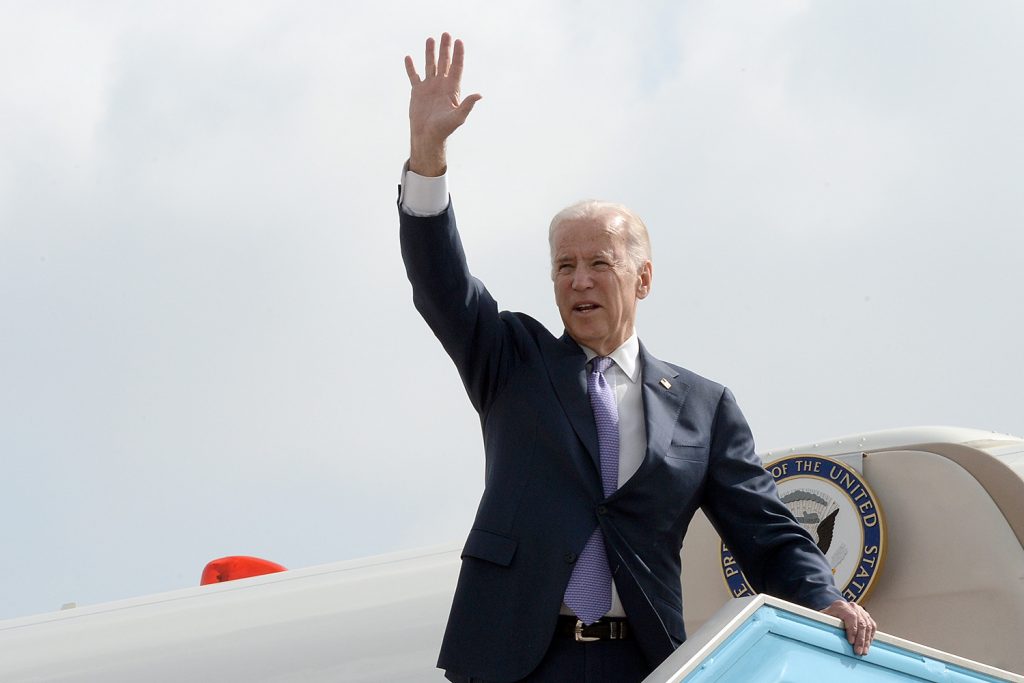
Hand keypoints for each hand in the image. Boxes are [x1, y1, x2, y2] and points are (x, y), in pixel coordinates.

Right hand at [404, 32, 481, 175]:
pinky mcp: (417, 92)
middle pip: (444, 63)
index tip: (459, 41)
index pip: (457, 68)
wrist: (427, 137)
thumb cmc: (444, 129)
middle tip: (446, 34)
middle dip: (445, 49)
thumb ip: (467, 105)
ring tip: (430, 39)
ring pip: (430, 65)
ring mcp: (429, 87)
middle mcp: (441, 86)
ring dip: (430, 53)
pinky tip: (409, 57)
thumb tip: (479, 95)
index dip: (458, 55)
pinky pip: (414, 76)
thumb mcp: (457, 117)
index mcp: (452, 89)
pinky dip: (411, 67)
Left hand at [821, 599, 876, 655]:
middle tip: (858, 651)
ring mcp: (860, 610)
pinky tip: (867, 645)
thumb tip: (826, 636)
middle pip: (861, 623)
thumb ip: (825, 624)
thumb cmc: (827, 617)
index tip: (851, 642)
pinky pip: (872, 626)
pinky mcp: (866, 616)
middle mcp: (852, 606)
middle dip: (860, 639)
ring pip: (868, 626)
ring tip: (863, 651)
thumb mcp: (822, 619)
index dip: (852, 630)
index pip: (851, 617)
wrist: (833, 611)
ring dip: (866, 640)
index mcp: (840, 606)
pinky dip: (870, 636)